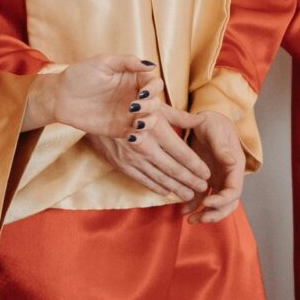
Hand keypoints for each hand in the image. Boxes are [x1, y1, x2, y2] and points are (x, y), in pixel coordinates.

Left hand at [33, 55, 160, 136]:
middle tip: (133, 107)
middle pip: (155, 104)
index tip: (142, 93)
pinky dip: (139, 138)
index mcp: (133, 79)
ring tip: (136, 123)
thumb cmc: (80, 75)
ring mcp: (128, 115)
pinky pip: (137, 136)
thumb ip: (128, 61)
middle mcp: (134, 97)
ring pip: (150, 121)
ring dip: (148, 123)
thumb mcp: (103, 62)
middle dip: (149, 107)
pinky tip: (132, 135)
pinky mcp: (120, 130)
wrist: (60, 96)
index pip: (155, 84)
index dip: (153, 89)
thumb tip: (152, 65)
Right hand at [88, 100, 212, 202]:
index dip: (196, 165)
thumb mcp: (154, 105)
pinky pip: (142, 179)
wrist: (93, 110)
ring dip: (176, 188)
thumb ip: (178, 116)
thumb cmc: (129, 103)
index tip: (207, 173)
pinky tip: (166, 191)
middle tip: (203, 189)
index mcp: (156, 128)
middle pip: (173, 168)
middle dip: (190, 180)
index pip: (181, 152)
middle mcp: (145, 145)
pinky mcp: (121, 164)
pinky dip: (155, 187)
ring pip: (159, 177)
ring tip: (190, 196)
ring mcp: (132, 157)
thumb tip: (201, 119)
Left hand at [184, 110, 247, 224]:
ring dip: (204, 215)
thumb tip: (233, 163)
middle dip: (215, 214)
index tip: (206, 202)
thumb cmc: (213, 122)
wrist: (205, 118)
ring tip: (189, 220)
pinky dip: (193, 206)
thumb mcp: (216, 131)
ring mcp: (217, 179)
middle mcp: (228, 176)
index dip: (222, 201)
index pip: (234, 191)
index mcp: (235, 167)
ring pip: (215, 204)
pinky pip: (201, 197)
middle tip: (198, 219)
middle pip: (228, 203)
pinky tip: (183, 210)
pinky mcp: (205, 179)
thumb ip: (223, 148)